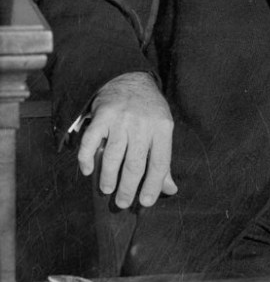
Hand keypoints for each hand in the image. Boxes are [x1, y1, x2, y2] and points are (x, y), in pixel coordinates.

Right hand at [77, 72, 176, 208]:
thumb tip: (170, 190)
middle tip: (122, 202)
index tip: (145, 203)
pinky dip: (86, 159)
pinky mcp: (102, 115)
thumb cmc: (148, 109)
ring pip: (113, 157)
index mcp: (162, 127)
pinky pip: (91, 142)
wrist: (129, 78)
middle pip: (135, 164)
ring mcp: (121, 119)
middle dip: (128, 189)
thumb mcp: (162, 128)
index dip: (152, 186)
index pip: (159, 163)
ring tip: (107, 189)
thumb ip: (163, 159)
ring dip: (108, 177)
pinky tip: (88, 170)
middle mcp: (142, 123)